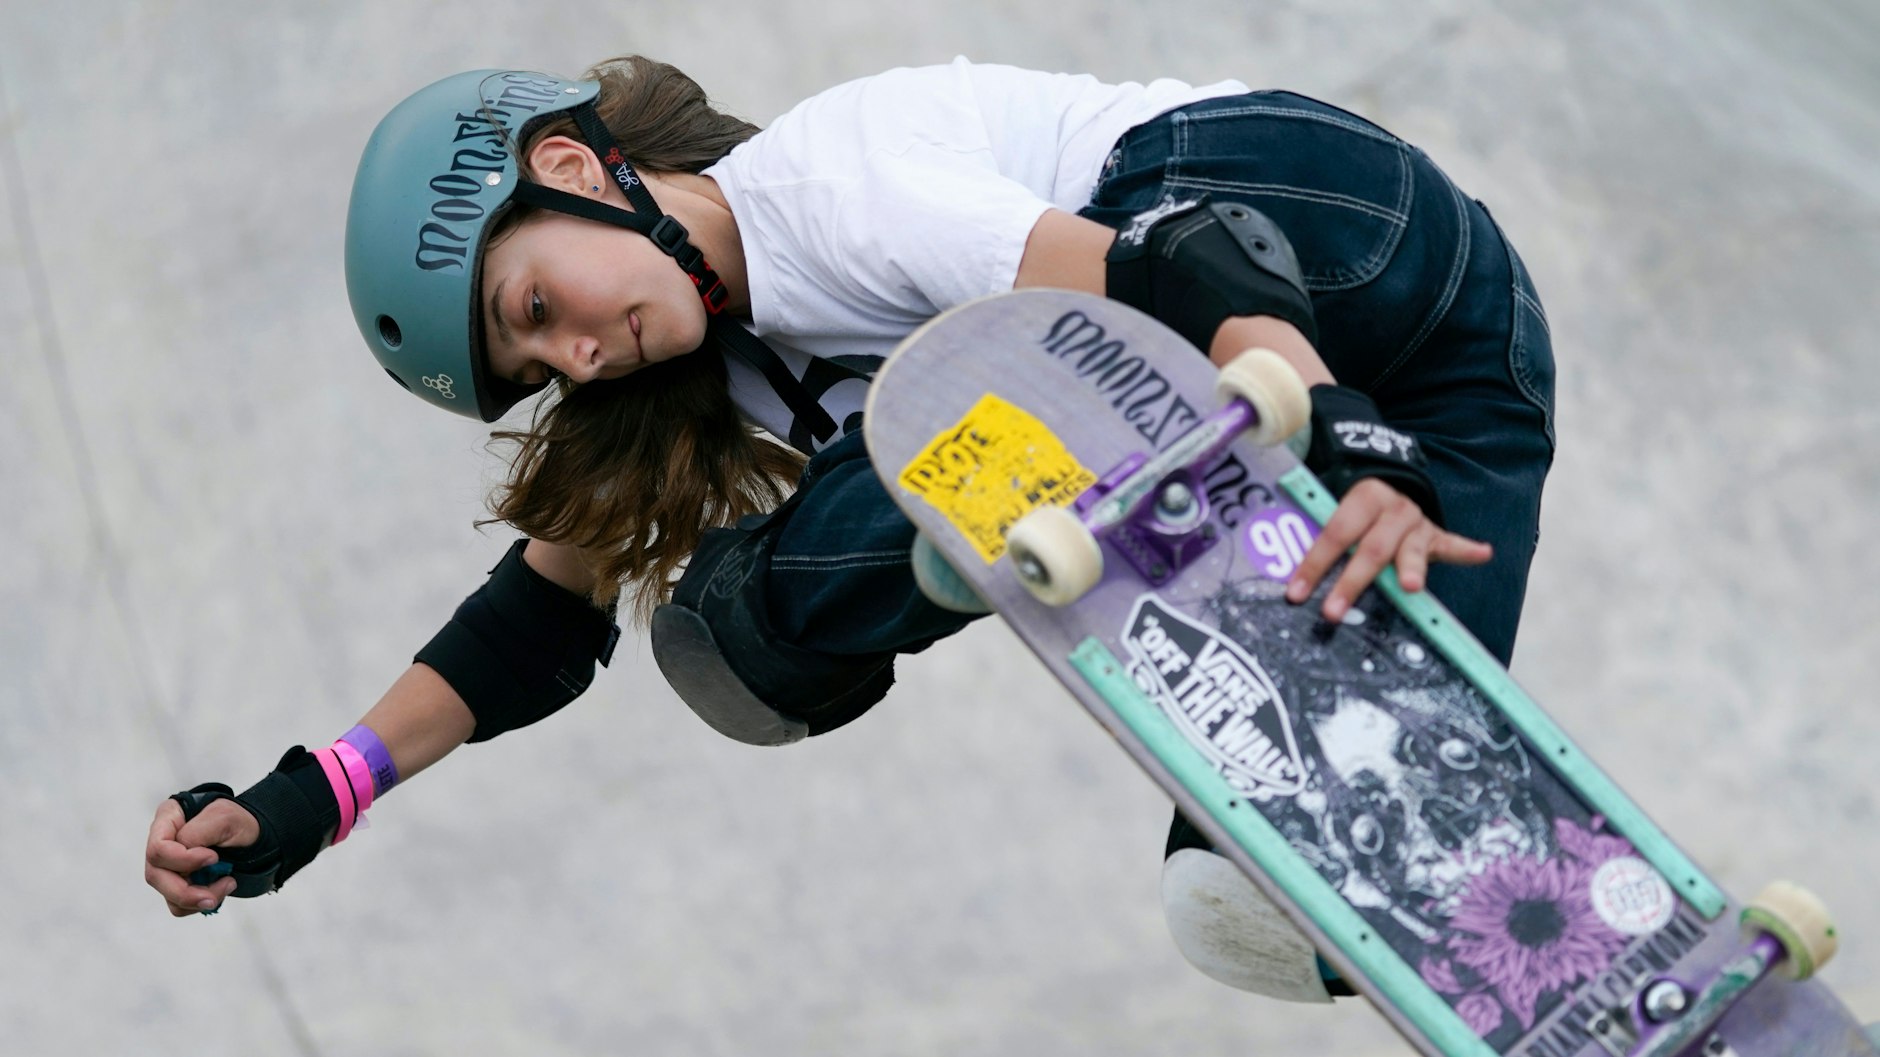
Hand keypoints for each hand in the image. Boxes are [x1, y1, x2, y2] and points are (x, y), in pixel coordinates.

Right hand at [144, 797, 257, 916]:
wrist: (252, 838)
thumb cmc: (238, 822)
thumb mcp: (224, 816)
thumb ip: (198, 831)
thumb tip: (183, 852)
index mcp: (168, 819)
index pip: (158, 849)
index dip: (183, 860)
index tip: (214, 858)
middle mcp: (162, 843)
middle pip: (156, 876)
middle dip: (186, 890)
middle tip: (221, 886)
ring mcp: (167, 866)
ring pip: (167, 895)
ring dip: (198, 898)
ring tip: (227, 884)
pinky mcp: (177, 884)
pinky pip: (179, 905)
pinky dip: (200, 903)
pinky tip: (220, 888)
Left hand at [1283, 478, 1491, 620]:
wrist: (1392, 484)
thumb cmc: (1357, 512)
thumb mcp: (1339, 513)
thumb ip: (1322, 538)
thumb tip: (1293, 578)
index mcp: (1364, 497)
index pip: (1335, 533)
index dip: (1314, 563)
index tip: (1296, 593)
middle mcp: (1394, 508)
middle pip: (1371, 548)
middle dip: (1351, 582)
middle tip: (1334, 611)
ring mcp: (1418, 523)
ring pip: (1411, 549)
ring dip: (1410, 568)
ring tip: (1411, 586)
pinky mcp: (1436, 537)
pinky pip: (1451, 545)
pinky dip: (1467, 550)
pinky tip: (1483, 553)